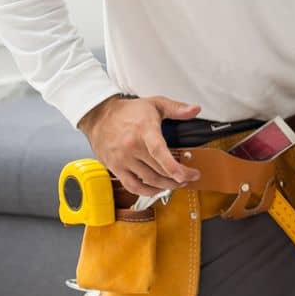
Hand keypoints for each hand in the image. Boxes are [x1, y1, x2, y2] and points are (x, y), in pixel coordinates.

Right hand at [78, 94, 202, 196]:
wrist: (98, 115)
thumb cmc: (127, 111)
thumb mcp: (155, 104)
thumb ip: (177, 108)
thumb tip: (195, 109)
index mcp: (144, 131)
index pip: (159, 152)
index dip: (174, 167)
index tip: (189, 174)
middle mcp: (131, 147)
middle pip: (159, 170)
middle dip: (179, 178)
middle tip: (189, 177)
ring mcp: (122, 159)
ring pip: (148, 180)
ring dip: (166, 186)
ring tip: (177, 183)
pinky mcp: (114, 167)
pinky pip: (132, 186)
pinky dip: (147, 192)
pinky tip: (157, 189)